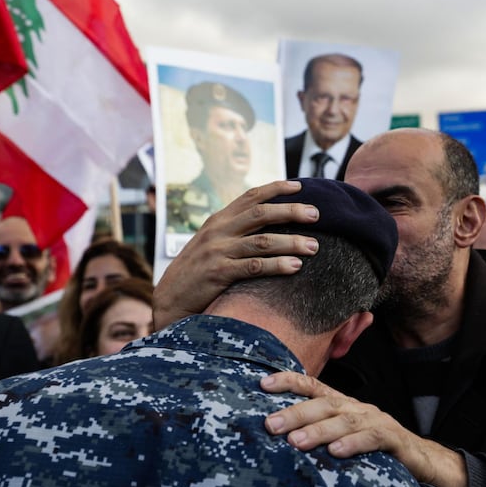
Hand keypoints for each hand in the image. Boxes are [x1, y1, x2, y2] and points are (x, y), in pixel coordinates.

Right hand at [153, 181, 319, 329]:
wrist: (169, 300)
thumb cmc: (198, 272)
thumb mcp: (212, 243)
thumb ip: (236, 231)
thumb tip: (270, 222)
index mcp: (219, 220)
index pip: (251, 196)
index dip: (276, 188)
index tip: (300, 186)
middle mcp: (218, 232)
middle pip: (261, 214)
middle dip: (291, 212)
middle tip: (316, 214)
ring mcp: (218, 252)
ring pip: (262, 241)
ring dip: (291, 242)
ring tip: (314, 246)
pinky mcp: (218, 274)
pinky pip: (254, 267)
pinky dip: (276, 266)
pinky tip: (295, 267)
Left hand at [262, 372, 467, 486]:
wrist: (422, 460)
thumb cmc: (376, 448)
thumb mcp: (344, 436)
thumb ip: (320, 431)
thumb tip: (281, 436)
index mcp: (344, 404)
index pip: (314, 386)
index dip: (290, 381)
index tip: (262, 384)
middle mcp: (358, 408)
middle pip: (325, 404)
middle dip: (296, 413)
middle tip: (270, 425)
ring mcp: (377, 421)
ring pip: (345, 421)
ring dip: (319, 430)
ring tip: (295, 442)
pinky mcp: (394, 439)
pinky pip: (373, 439)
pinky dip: (354, 443)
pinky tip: (336, 452)